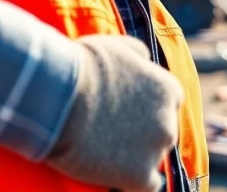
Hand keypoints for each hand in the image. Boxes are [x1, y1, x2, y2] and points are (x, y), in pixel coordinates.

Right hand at [45, 35, 182, 191]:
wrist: (57, 96)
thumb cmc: (81, 67)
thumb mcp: (116, 47)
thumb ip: (138, 53)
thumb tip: (145, 59)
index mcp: (168, 90)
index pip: (168, 106)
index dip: (146, 112)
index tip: (126, 116)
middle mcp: (169, 120)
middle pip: (162, 134)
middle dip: (142, 136)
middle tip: (112, 136)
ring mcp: (156, 150)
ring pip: (153, 161)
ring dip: (135, 159)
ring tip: (106, 153)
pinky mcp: (138, 175)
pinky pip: (146, 186)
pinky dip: (132, 183)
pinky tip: (114, 175)